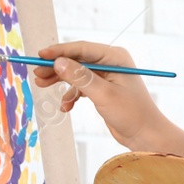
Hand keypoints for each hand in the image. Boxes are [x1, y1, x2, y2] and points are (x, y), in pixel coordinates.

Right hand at [31, 41, 164, 148]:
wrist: (146, 135)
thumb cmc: (131, 113)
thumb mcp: (103, 94)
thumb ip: (80, 77)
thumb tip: (58, 62)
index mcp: (115, 57)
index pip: (82, 49)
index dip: (59, 51)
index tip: (40, 56)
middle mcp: (110, 63)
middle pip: (77, 60)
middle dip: (57, 67)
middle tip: (37, 75)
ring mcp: (106, 77)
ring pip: (76, 74)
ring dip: (60, 81)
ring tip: (42, 86)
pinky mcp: (103, 90)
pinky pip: (81, 87)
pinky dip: (71, 96)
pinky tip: (65, 107)